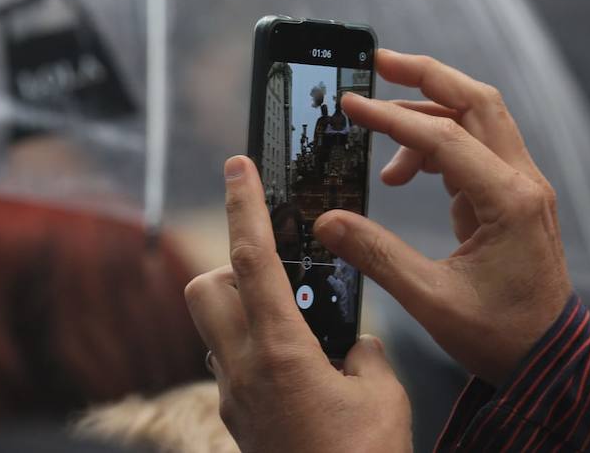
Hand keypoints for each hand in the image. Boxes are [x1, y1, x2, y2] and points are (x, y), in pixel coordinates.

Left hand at [185, 156, 411, 452]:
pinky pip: (233, 368)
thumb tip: (355, 348)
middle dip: (230, 267)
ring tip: (298, 328)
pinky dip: (257, 353)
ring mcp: (234, 400)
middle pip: (206, 288)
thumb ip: (366, 356)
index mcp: (280, 352)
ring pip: (214, 330)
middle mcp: (243, 370)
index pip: (250, 259)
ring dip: (243, 313)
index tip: (237, 165)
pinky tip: (303, 376)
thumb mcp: (383, 397)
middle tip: (278, 273)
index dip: (244, 205)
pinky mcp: (239, 423)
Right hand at [314, 49, 571, 385]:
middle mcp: (523, 183)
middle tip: (377, 62)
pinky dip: (437, 144)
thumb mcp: (431, 300)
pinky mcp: (514, 197)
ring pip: (479, 118)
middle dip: (425, 76)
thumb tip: (327, 221)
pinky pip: (475, 148)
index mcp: (508, 202)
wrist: (551, 361)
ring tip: (379, 128)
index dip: (392, 118)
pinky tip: (404, 173)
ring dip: (430, 108)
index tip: (351, 105)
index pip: (445, 138)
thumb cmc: (500, 336)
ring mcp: (523, 187)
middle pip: (476, 101)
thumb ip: (376, 255)